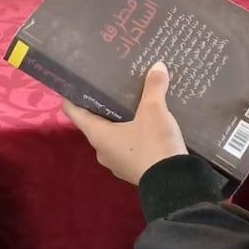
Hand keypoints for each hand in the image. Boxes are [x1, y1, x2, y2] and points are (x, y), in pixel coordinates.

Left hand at [61, 62, 187, 184]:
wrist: (175, 184)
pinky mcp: (133, 169)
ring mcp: (117, 163)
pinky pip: (128, 147)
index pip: (75, 113)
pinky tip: (146, 124)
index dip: (73, 97)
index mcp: (98, 135)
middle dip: (102, 106)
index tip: (73, 83)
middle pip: (95, 123)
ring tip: (130, 103)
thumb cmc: (154, 144)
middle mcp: (102, 150)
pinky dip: (132, 135)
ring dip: (119, 122)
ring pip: (113, 136)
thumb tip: (158, 65)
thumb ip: (154, 87)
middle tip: (110, 86)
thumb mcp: (154, 111)